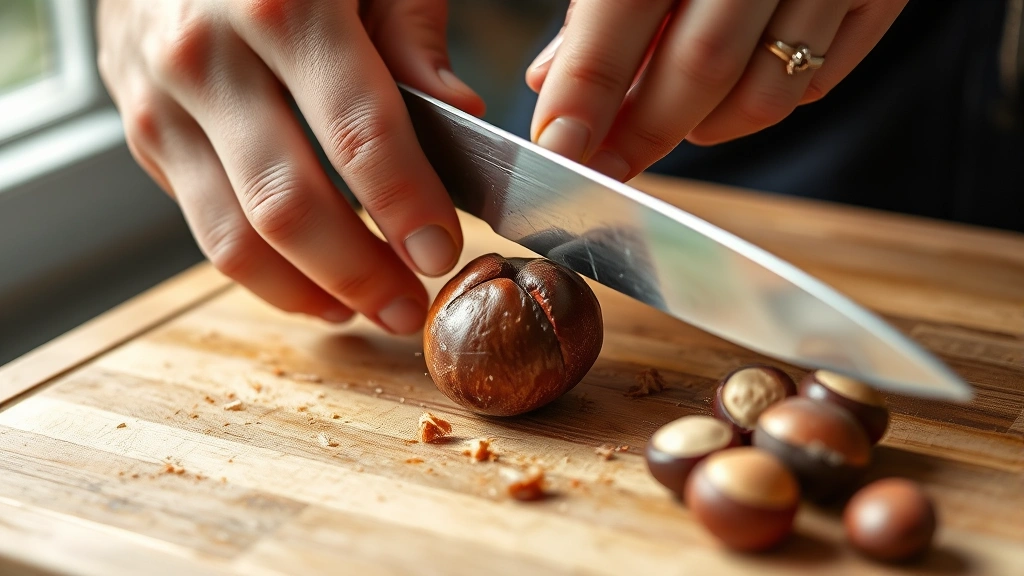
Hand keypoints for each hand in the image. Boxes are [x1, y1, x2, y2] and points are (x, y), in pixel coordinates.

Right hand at [97, 0, 483, 333]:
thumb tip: (459, 115)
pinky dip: (268, 276)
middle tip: (413, 304)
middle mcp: (208, 56)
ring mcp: (164, 103)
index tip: (443, 252)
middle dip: (361, 272)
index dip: (406, 204)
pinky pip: (207, 231)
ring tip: (372, 309)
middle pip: (289, 205)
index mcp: (282, 1)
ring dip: (314, 292)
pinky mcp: (144, 138)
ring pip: (237, 239)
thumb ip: (410, 33)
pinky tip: (318, 289)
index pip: (358, 132)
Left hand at [525, 0, 907, 180]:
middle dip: (642, 133)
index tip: (557, 147)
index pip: (623, 9)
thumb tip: (550, 81)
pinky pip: (817, 85)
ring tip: (670, 119)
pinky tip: (729, 92)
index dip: (585, 89)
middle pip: (700, 67)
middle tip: (604, 165)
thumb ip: (598, 4)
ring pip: (764, 96)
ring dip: (703, 129)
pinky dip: (760, 108)